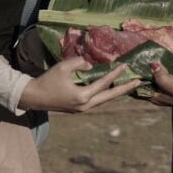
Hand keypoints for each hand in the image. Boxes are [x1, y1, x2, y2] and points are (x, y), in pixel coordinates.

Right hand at [18, 57, 139, 112]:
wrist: (33, 97)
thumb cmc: (47, 81)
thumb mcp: (62, 67)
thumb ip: (79, 63)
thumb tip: (92, 66)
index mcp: (82, 96)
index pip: (103, 83)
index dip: (115, 73)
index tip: (124, 65)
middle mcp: (85, 105)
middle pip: (110, 97)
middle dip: (125, 89)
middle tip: (138, 82)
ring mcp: (82, 109)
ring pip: (104, 101)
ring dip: (116, 93)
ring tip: (128, 86)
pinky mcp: (79, 109)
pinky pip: (97, 101)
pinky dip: (106, 95)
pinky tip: (111, 90)